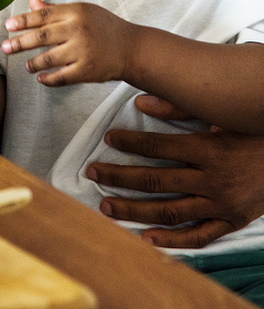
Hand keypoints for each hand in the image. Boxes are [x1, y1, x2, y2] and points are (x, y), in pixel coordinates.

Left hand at [2, 0, 129, 85]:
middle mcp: (78, 29)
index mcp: (76, 12)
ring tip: (26, 65)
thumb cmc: (103, 26)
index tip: (8, 25)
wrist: (131, 47)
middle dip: (20, 42)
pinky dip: (48, 79)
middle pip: (42, 36)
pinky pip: (61, 77)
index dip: (23, 20)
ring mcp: (83, 51)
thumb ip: (56, 9)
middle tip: (4, 47)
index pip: (43, 15)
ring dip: (33, 63)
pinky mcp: (87, 70)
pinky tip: (41, 78)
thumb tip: (32, 2)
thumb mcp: (82, 11)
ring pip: (48, 59)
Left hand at [87, 94, 263, 248]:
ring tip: (106, 205)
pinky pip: (199, 236)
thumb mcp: (222, 113)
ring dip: (134, 210)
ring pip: (169, 211)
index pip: (158, 147)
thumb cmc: (254, 130)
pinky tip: (146, 238)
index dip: (130, 142)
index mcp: (209, 149)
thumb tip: (142, 100)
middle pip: (155, 181)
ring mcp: (220, 204)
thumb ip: (181, 106)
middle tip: (93, 172)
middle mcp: (212, 179)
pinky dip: (172, 240)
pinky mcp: (230, 221)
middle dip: (119, 177)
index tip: (108, 139)